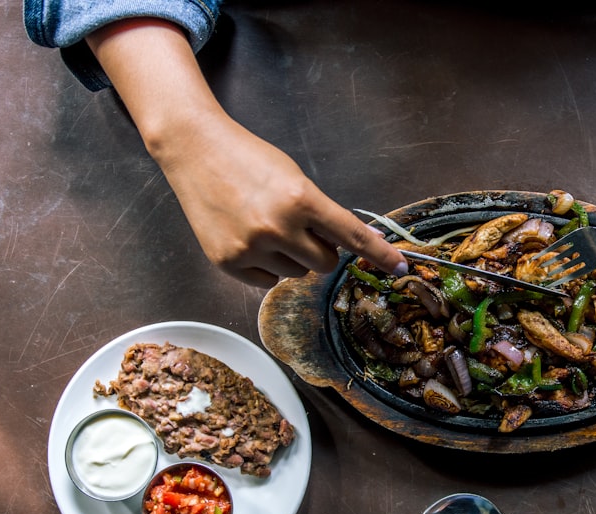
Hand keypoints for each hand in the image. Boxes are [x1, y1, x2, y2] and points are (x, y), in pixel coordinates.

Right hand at [157, 114, 406, 287]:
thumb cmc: (250, 160)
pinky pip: (269, 281)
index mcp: (300, 199)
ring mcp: (250, 248)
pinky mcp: (227, 262)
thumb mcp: (296, 178)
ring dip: (292, 257)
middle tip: (300, 227)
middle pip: (325, 263)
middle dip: (320, 249)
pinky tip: (250, 238)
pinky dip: (267, 266)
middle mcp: (277, 227)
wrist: (194, 150)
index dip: (380, 254)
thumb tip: (361, 244)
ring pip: (297, 274)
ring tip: (267, 227)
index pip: (352, 236)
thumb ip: (326, 214)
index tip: (400, 266)